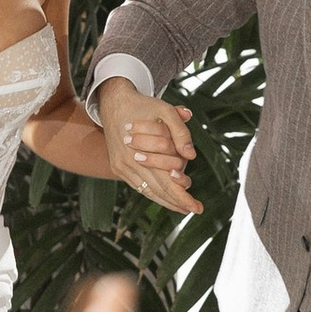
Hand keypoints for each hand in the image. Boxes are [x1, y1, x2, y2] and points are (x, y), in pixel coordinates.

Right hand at [99, 84, 199, 216]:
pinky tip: (164, 197)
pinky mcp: (117, 167)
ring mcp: (121, 167)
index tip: (197, 208)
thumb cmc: (143, 106)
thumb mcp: (165, 111)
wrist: (113, 103)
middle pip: (157, 190)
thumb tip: (192, 156)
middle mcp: (129, 163)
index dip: (182, 197)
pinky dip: (152, 193)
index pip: (165, 182)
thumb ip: (180, 132)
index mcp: (140, 151)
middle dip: (178, 202)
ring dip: (166, 201)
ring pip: (146, 191)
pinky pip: (137, 185)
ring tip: (183, 208)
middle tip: (196, 209)